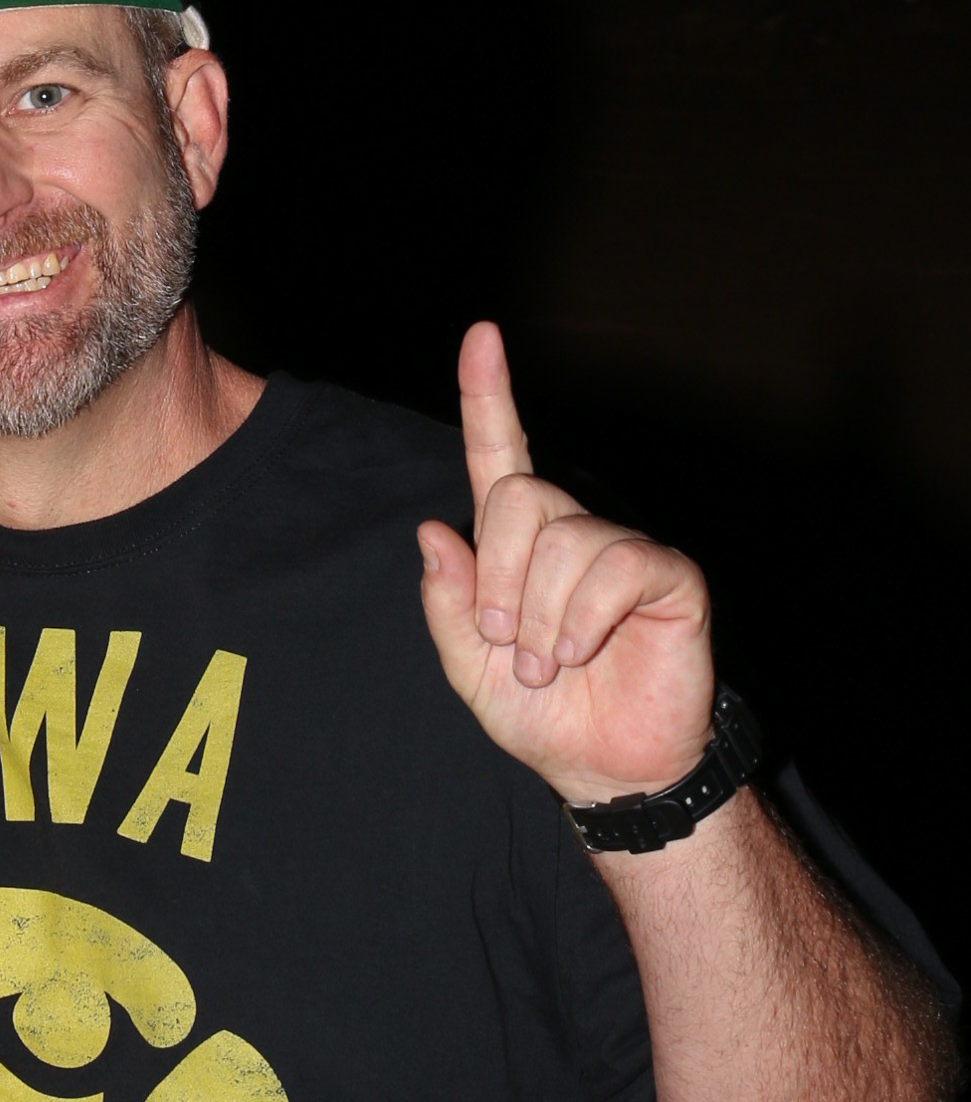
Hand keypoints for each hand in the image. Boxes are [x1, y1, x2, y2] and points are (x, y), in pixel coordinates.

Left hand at [417, 323, 714, 805]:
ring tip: (549, 665)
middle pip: (518, 496)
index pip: (500, 456)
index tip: (481, 333)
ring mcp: (622, 547)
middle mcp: (571, 531)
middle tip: (505, 643)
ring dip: (538, 619)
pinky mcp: (667, 574)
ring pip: (562, 539)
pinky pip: (615, 566)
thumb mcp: (469, 668)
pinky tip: (582, 653)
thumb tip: (434, 530)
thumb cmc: (541, 715)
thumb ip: (447, 603)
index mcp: (517, 547)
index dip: (489, 395)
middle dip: (497, 579)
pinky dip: (582, 619)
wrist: (603, 768)